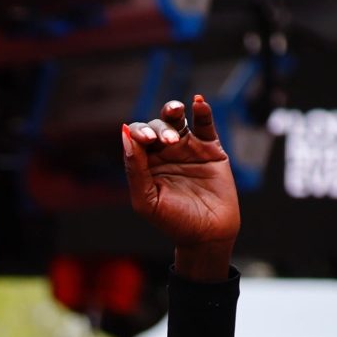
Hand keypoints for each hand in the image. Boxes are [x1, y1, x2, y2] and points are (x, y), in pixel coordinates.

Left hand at [120, 95, 237, 277]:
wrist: (208, 234)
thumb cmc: (174, 222)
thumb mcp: (147, 200)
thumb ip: (135, 170)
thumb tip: (125, 137)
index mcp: (145, 165)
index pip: (137, 140)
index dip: (139, 133)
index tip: (146, 139)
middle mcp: (164, 154)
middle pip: (157, 127)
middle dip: (159, 129)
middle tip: (167, 142)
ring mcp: (188, 149)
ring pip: (177, 121)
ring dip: (173, 112)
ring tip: (175, 110)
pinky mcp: (211, 148)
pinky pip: (205, 124)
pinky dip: (203, 111)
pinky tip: (199, 103)